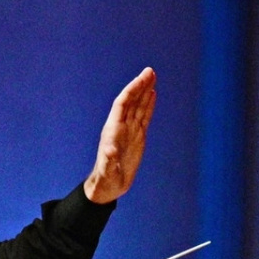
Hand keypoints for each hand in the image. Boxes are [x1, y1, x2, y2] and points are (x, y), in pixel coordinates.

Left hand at [83, 68, 157, 203]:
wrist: (108, 187)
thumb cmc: (106, 180)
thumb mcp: (107, 172)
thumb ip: (109, 162)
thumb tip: (110, 151)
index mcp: (113, 130)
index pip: (123, 104)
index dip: (132, 90)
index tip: (143, 78)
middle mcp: (121, 126)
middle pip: (131, 101)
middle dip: (139, 85)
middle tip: (150, 71)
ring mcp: (129, 131)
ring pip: (138, 106)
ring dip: (144, 91)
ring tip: (152, 76)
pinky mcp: (137, 137)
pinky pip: (144, 117)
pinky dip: (148, 105)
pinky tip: (152, 94)